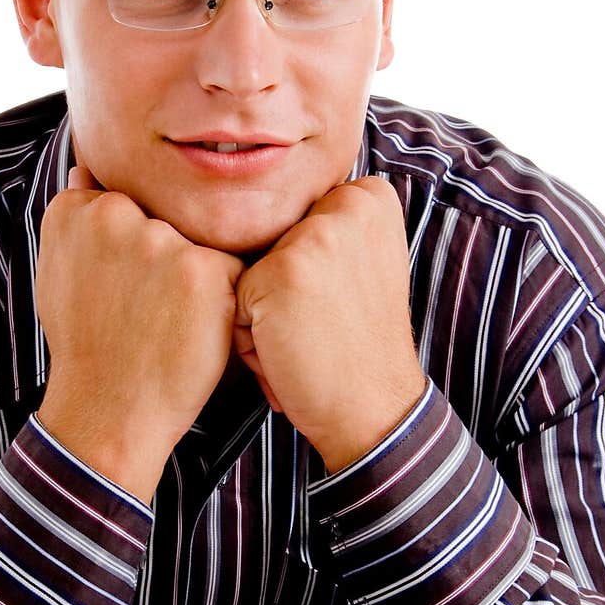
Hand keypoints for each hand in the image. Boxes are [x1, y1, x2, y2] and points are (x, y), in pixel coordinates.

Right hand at [36, 165, 243, 502]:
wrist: (110, 411)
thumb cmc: (87, 348)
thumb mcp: (57, 276)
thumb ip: (75, 220)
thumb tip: (87, 168)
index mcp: (76, 211)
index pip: (131, 201)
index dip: (138, 246)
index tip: (127, 287)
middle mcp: (114, 214)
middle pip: (170, 217)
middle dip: (169, 257)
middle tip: (150, 310)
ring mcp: (160, 239)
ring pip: (203, 238)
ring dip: (198, 276)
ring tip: (171, 322)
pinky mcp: (203, 268)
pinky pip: (233, 266)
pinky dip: (225, 298)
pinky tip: (196, 329)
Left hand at [234, 177, 426, 472]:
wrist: (373, 407)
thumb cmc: (354, 345)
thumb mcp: (360, 265)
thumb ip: (323, 228)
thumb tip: (248, 203)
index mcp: (370, 196)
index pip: (293, 218)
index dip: (303, 267)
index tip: (339, 298)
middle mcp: (346, 203)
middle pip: (266, 240)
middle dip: (277, 288)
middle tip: (320, 324)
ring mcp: (314, 235)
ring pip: (244, 268)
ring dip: (258, 312)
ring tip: (301, 338)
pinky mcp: (281, 271)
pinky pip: (230, 299)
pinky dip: (246, 336)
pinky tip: (286, 352)